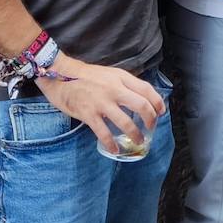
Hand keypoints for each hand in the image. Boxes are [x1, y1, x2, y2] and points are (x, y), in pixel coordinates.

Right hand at [36, 54, 164, 153]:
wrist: (60, 74)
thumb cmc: (86, 76)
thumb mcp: (110, 74)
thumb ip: (124, 84)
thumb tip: (139, 98)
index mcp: (121, 78)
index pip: (146, 89)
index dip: (157, 102)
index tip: (161, 111)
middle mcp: (115, 89)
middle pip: (141, 105)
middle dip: (150, 119)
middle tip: (151, 127)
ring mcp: (102, 102)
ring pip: (126, 122)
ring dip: (135, 134)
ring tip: (138, 141)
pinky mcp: (88, 114)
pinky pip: (104, 133)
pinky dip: (111, 143)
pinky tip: (115, 149)